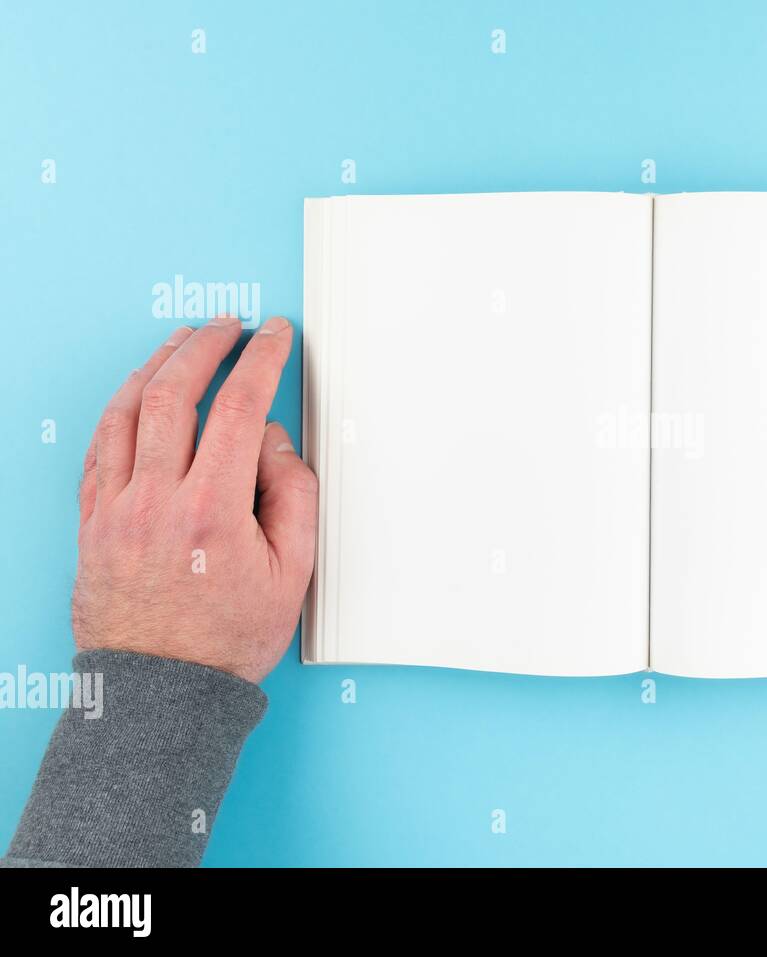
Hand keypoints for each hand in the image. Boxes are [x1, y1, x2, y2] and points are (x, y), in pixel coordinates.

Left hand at [72, 315, 317, 683]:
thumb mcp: (293, 571)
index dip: (262, 359)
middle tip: (229, 324)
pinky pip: (98, 445)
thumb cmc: (227, 639)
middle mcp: (155, 500)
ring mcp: (114, 508)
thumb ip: (293, 496)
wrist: (162, 690)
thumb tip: (273, 442)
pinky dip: (120, 407)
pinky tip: (137, 393)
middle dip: (206, 344)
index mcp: (212, 509)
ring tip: (181, 341)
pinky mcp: (91, 521)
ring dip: (157, 364)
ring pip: (127, 410)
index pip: (239, 406)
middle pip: (175, 392)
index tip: (275, 336)